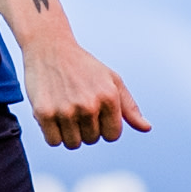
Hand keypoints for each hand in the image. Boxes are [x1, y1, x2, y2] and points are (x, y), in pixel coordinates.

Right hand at [21, 35, 148, 148]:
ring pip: (72, 144)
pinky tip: (52, 113)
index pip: (112, 136)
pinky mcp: (44, 113)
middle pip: (91, 140)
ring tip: (65, 110)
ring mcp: (66, 110)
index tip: (95, 111)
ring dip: (69, 132)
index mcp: (109, 97)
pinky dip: (52, 133)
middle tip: (76, 105)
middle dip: (85, 128)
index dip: (103, 127)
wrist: (50, 48)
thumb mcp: (112, 80)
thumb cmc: (84, 66)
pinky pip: (53, 142)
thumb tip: (146, 128)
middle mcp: (89, 105)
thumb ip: (130, 107)